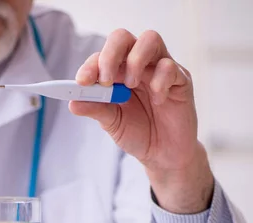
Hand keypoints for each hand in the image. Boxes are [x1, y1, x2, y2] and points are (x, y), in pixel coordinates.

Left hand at [70, 29, 213, 213]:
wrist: (163, 154)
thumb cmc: (136, 133)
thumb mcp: (111, 123)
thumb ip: (95, 109)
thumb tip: (72, 103)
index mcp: (116, 73)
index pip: (100, 56)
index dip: (90, 66)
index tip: (81, 82)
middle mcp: (136, 65)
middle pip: (122, 38)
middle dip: (109, 55)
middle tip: (105, 80)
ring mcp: (159, 69)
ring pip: (149, 39)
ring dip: (135, 60)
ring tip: (130, 86)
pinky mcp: (180, 79)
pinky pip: (170, 66)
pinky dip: (159, 81)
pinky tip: (157, 100)